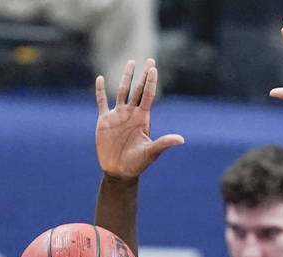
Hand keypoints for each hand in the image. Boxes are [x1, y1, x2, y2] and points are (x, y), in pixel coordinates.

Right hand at [95, 58, 184, 179]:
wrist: (119, 171)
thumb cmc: (137, 163)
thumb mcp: (151, 152)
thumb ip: (164, 143)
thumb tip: (181, 139)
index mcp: (143, 119)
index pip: (148, 96)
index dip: (150, 82)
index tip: (153, 68)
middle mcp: (132, 114)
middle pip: (138, 90)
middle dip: (143, 75)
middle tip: (150, 60)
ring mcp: (118, 116)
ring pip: (122, 91)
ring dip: (127, 77)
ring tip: (131, 62)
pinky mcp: (105, 120)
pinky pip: (102, 102)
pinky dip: (100, 91)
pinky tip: (101, 79)